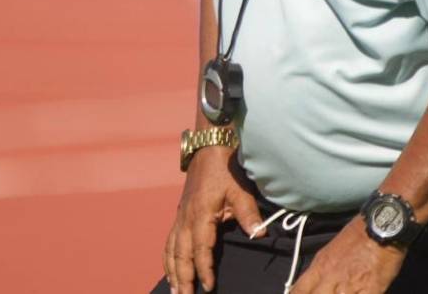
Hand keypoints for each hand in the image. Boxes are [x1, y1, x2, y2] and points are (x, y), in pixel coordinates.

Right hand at [164, 145, 261, 293]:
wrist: (209, 148)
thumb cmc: (226, 169)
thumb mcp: (240, 190)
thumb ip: (248, 214)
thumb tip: (259, 235)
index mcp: (201, 214)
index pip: (201, 248)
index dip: (204, 269)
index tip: (208, 286)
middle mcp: (186, 218)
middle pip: (180, 254)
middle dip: (183, 277)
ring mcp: (180, 216)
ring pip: (171, 249)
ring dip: (172, 271)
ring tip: (175, 291)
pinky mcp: (179, 213)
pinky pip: (169, 240)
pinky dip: (168, 257)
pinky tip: (170, 269)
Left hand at [290, 218, 406, 293]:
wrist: (381, 225)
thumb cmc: (357, 235)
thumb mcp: (331, 250)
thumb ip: (321, 270)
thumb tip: (316, 286)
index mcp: (320, 267)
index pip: (298, 290)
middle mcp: (331, 278)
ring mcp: (350, 287)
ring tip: (342, 293)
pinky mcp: (370, 291)